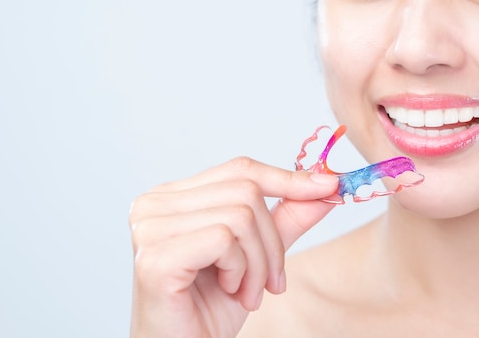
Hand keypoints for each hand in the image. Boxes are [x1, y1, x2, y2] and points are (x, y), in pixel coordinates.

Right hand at [129, 157, 338, 337]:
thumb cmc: (209, 307)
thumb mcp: (257, 254)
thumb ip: (286, 217)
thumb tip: (325, 184)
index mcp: (173, 197)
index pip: (239, 170)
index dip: (286, 178)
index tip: (328, 186)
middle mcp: (154, 204)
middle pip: (246, 191)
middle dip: (272, 242)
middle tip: (271, 282)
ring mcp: (150, 228)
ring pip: (241, 216)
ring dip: (258, 263)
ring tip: (247, 292)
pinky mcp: (156, 257)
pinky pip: (224, 239)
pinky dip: (240, 271)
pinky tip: (228, 291)